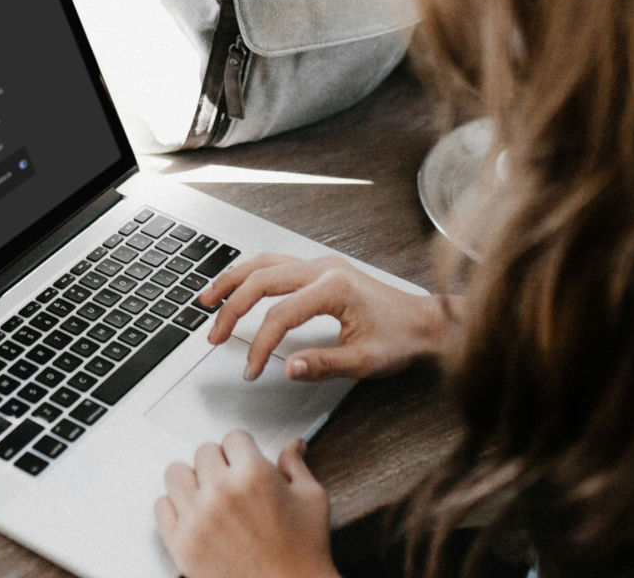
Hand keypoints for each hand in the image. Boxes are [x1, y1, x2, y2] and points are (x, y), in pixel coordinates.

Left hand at [155, 432, 338, 577]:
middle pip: (204, 452)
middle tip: (231, 481)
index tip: (245, 460)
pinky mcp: (181, 542)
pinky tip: (193, 515)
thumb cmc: (304, 551)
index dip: (243, 449)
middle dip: (220, 463)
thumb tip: (292, 445)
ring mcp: (196, 517)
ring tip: (208, 494)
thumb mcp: (311, 499)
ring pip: (176, 473)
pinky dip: (174, 507)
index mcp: (253, 474)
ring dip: (192, 480)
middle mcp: (220, 491)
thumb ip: (295, 466)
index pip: (233, 437)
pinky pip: (161, 506)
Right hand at [199, 253, 448, 381]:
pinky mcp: (320, 269)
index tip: (252, 369)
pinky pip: (275, 264)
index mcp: (334, 288)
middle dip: (231, 309)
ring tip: (207, 300)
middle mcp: (324, 268)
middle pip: (261, 280)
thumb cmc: (401, 339)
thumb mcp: (365, 361)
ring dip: (232, 281)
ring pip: (263, 263)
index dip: (260, 345)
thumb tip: (287, 368)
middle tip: (214, 336)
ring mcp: (321, 264)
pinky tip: (237, 287)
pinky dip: (250, 275)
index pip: (280, 315)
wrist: (426, 322)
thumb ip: (323, 364)